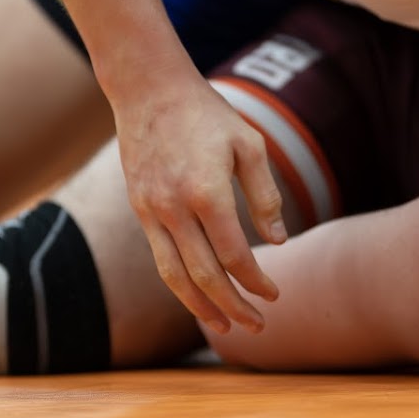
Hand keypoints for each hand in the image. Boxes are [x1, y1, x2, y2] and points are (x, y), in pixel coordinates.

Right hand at [115, 77, 287, 333]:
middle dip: (233, 306)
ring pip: (174, 276)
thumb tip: (278, 241)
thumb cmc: (209, 115)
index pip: (234, 255)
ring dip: (201, 308)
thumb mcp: (250, 145)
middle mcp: (174, 207)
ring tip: (225, 328)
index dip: (256, 281)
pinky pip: (160, 257)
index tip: (274, 294)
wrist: (149, 90)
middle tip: (258, 326)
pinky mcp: (140, 208)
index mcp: (207, 191)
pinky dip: (180, 283)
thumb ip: (264, 195)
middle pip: (204, 275)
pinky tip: (199, 295)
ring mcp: (151, 210)